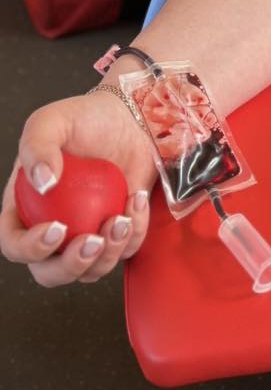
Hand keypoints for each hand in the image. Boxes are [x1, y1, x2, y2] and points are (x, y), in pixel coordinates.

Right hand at [1, 91, 157, 287]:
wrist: (131, 116)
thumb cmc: (86, 118)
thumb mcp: (51, 121)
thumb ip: (36, 148)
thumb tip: (42, 183)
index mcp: (26, 207)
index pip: (14, 244)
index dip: (30, 248)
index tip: (57, 229)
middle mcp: (53, 228)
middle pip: (49, 273)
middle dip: (71, 267)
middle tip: (93, 241)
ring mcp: (87, 233)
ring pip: (90, 270)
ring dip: (108, 253)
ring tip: (122, 217)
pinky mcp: (119, 231)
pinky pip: (125, 249)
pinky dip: (134, 232)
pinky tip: (136, 198)